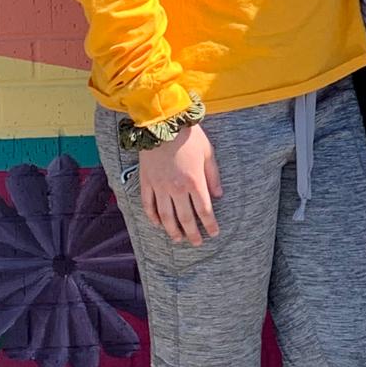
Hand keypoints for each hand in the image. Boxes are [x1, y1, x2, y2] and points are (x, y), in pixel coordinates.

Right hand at [138, 123, 221, 246]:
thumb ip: (213, 176)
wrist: (163, 123)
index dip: (210, 224)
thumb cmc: (189, 137)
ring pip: (166, 216)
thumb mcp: (208, 153)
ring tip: (178, 239)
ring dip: (172, 230)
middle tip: (197, 243)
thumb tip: (219, 195)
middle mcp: (176, 188)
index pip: (204, 210)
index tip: (214, 233)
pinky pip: (148, 205)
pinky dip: (153, 217)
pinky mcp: (146, 182)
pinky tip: (158, 224)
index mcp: (194, 181)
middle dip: (192, 233)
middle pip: (185, 218)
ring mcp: (160, 187)